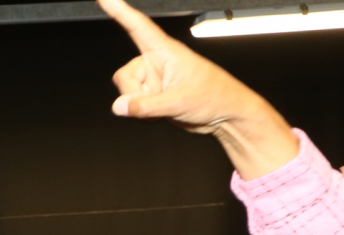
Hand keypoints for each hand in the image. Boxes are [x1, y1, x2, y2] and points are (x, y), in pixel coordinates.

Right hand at [99, 0, 296, 177]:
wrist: (224, 113)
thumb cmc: (213, 96)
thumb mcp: (179, 101)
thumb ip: (145, 106)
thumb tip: (119, 105)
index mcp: (167, 52)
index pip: (139, 27)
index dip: (121, 12)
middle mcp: (157, 63)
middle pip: (124, 74)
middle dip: (133, 93)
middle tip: (154, 102)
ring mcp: (154, 80)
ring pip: (126, 91)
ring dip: (139, 104)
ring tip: (163, 106)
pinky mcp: (153, 94)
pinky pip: (132, 103)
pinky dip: (142, 112)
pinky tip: (160, 112)